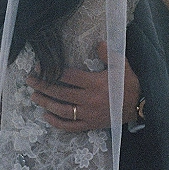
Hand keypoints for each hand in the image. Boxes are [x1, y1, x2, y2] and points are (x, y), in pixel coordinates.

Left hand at [26, 41, 140, 131]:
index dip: (52, 72)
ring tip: (34, 97)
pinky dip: (57, 122)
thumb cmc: (128, 84)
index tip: (39, 67)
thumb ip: (109, 54)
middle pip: (61, 93)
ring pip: (62, 110)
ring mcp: (89, 114)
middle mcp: (89, 99)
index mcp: (95, 83)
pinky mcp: (90, 124)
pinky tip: (46, 116)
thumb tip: (98, 43)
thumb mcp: (122, 66)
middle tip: (30, 81)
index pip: (69, 77)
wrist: (138, 106)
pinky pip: (71, 126)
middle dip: (43, 86)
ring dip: (46, 103)